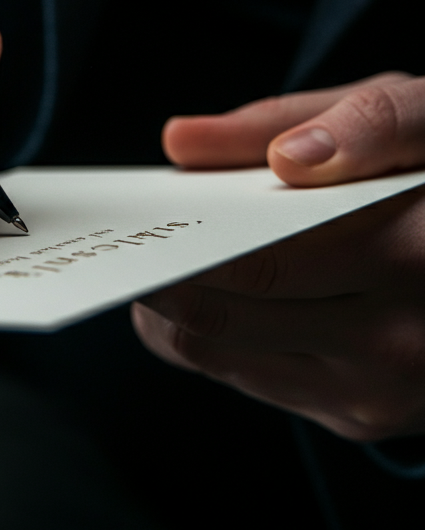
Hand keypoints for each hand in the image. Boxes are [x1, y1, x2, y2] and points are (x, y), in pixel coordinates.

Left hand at [133, 72, 424, 439]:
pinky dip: (206, 332)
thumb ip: (291, 120)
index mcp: (420, 244)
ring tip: (163, 256)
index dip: (187, 237)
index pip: (262, 255)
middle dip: (164, 265)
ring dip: (169, 303)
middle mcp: (409, 329)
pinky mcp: (364, 417)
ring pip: (220, 348)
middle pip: (228, 304)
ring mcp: (387, 386)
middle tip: (132, 231)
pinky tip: (212, 290)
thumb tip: (180, 142)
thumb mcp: (403, 112)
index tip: (145, 216)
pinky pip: (244, 376)